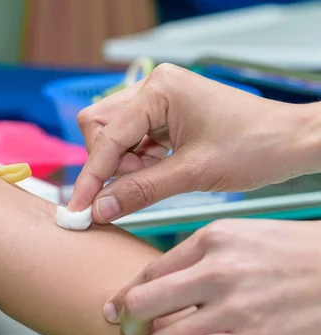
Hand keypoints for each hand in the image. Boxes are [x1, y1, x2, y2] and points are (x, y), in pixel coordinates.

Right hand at [68, 63, 320, 221]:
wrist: (292, 142)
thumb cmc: (255, 147)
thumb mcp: (194, 173)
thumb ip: (141, 190)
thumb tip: (99, 208)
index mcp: (160, 89)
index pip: (107, 135)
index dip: (92, 176)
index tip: (79, 208)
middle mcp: (154, 88)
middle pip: (100, 127)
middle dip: (108, 162)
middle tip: (130, 186)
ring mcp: (158, 100)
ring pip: (113, 135)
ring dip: (124, 164)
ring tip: (156, 177)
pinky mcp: (164, 116)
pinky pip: (131, 141)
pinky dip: (137, 162)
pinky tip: (160, 170)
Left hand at [102, 219, 320, 334]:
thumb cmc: (291, 256)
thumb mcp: (241, 238)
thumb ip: (198, 255)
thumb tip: (155, 280)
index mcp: (211, 239)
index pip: (147, 273)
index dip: (125, 296)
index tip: (116, 309)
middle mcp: (216, 271)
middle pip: (141, 303)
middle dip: (128, 324)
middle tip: (132, 334)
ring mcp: (234, 307)